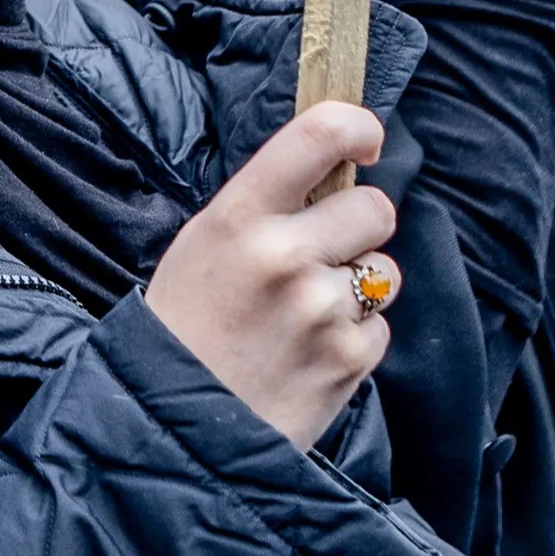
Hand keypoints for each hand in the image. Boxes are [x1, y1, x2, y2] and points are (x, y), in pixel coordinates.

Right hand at [144, 102, 398, 450]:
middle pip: (375, 207)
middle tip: (325, 251)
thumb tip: (332, 170)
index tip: (365, 141)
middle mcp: (284, 255)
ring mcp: (321, 310)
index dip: (357, 127)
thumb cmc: (182, 328)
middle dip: (360, 227)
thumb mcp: (201, 246)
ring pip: (384, 271)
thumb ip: (263, 208)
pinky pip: (379, 328)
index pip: (318, 136)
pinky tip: (307, 354)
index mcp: (238, 216)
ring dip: (358, 288)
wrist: (170, 427)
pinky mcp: (348, 359)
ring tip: (304, 315)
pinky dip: (353, 339)